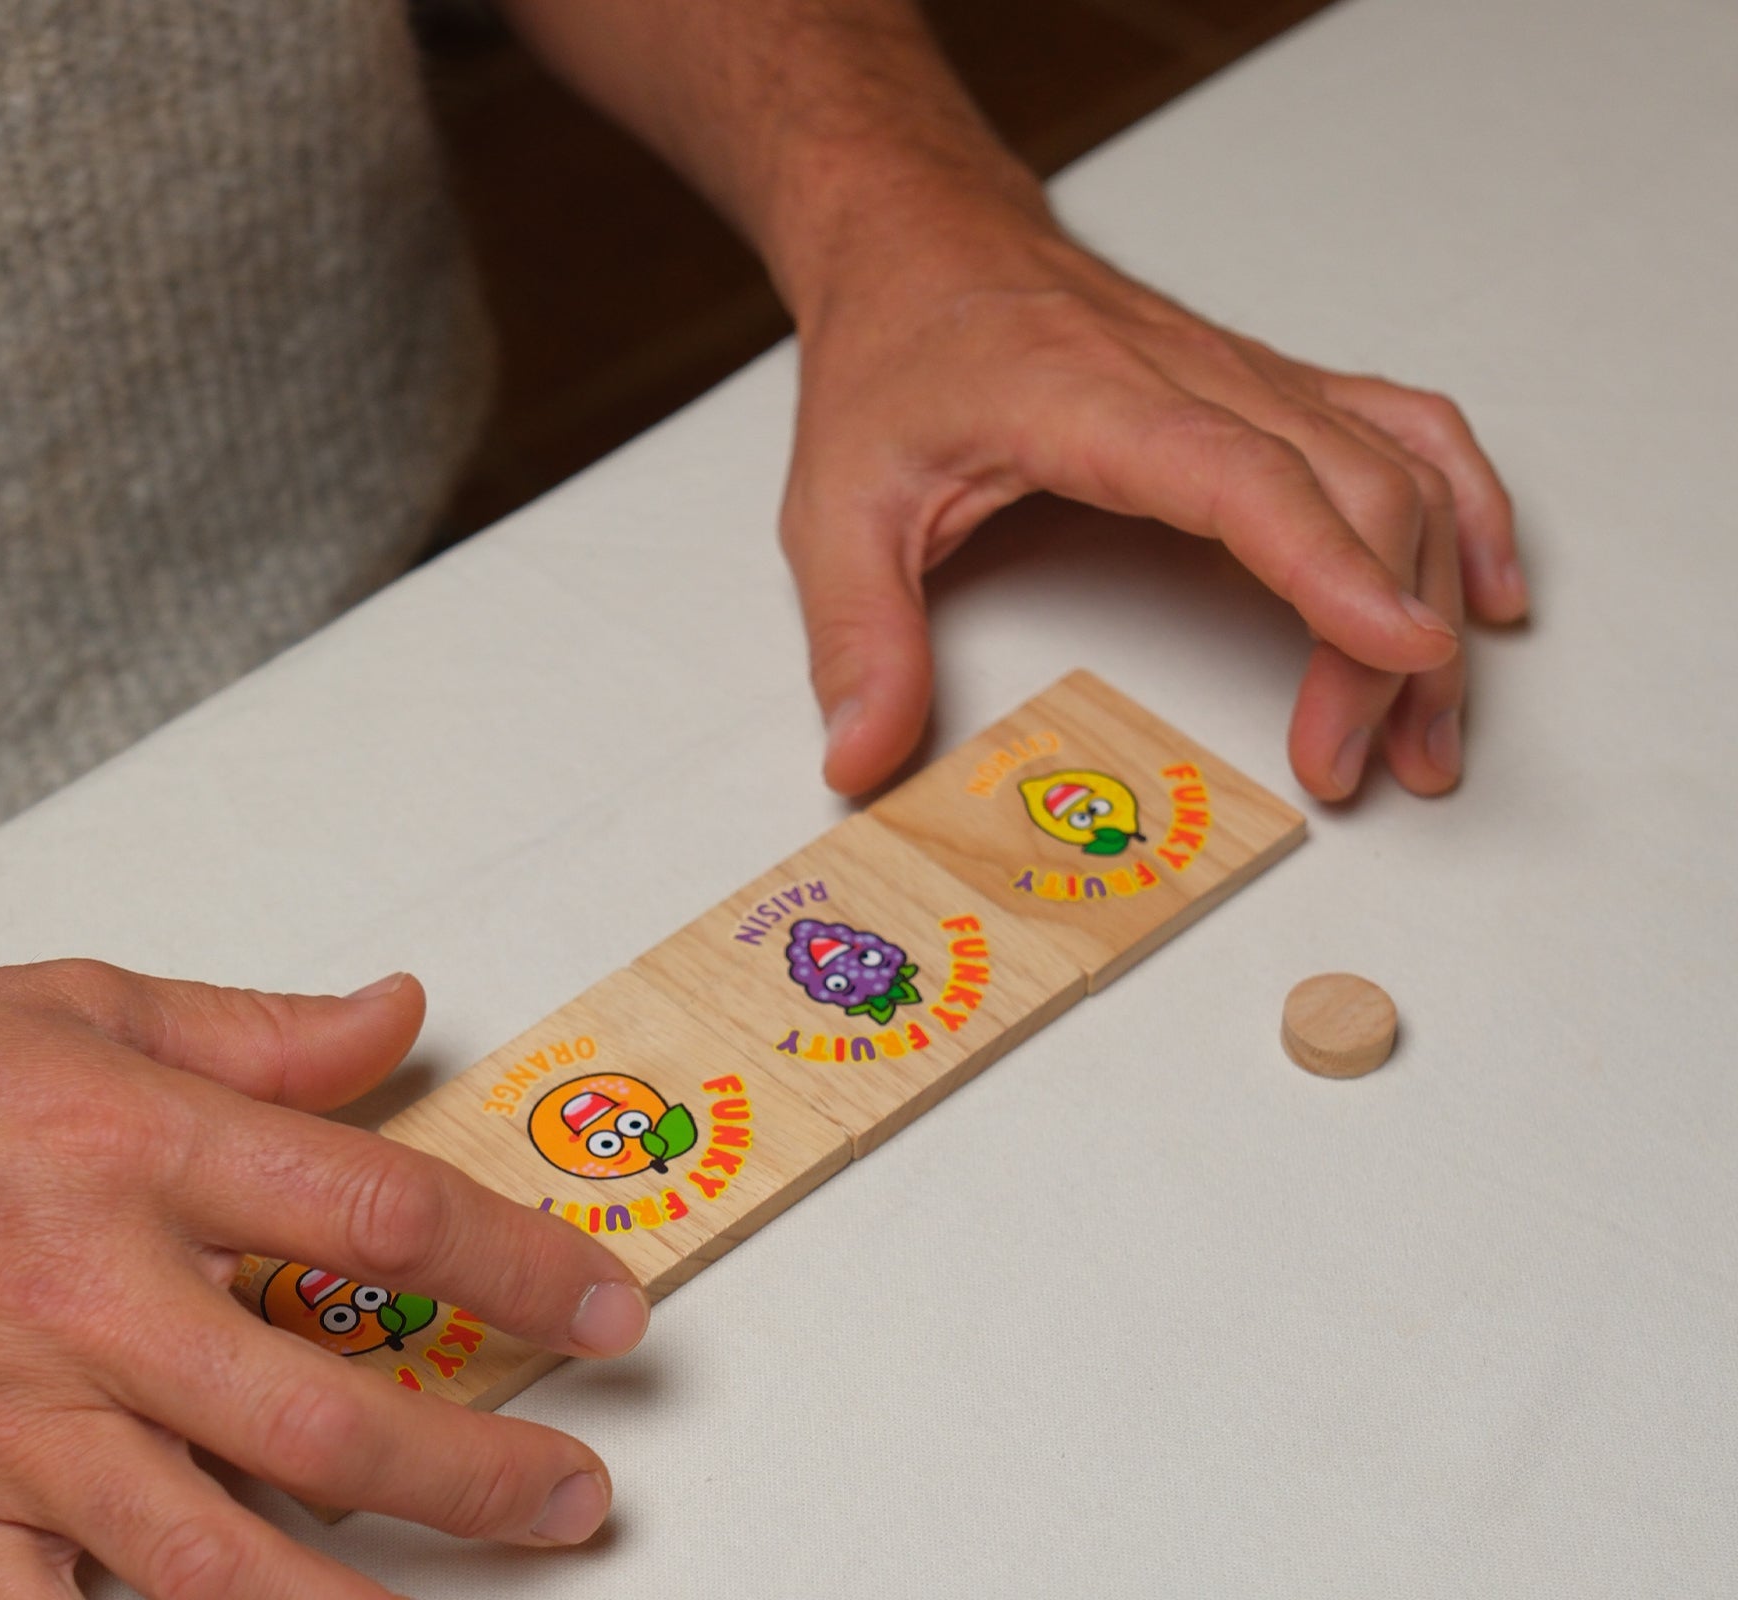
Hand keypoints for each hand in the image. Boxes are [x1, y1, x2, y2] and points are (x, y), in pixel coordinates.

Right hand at [0, 963, 648, 1597]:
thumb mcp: (83, 1006)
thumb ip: (263, 1031)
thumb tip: (399, 1017)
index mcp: (139, 1153)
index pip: (382, 1215)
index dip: (518, 1268)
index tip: (607, 1306)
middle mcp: (92, 1302)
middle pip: (328, 1420)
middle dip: (479, 1473)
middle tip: (575, 1494)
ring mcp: (17, 1429)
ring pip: (219, 1560)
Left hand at [780, 188, 1527, 801]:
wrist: (924, 240)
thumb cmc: (893, 358)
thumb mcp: (834, 505)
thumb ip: (856, 634)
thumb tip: (859, 755)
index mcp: (1093, 401)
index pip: (1245, 478)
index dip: (1333, 565)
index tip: (1402, 648)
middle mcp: (1195, 380)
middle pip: (1350, 492)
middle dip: (1381, 640)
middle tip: (1354, 765)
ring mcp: (1247, 379)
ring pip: (1398, 469)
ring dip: (1438, 594)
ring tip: (1429, 729)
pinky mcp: (1268, 391)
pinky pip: (1403, 430)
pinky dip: (1465, 505)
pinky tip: (1483, 588)